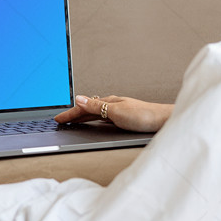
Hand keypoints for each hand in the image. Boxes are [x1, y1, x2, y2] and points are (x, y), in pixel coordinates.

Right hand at [54, 95, 172, 133]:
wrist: (163, 121)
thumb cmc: (144, 116)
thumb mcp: (116, 111)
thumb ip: (96, 106)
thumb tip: (79, 99)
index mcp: (109, 101)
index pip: (83, 107)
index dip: (70, 113)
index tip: (58, 118)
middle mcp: (113, 105)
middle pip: (88, 109)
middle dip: (73, 114)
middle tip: (61, 119)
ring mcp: (119, 111)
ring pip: (95, 113)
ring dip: (83, 116)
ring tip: (73, 119)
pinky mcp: (124, 118)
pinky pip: (103, 117)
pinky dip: (94, 119)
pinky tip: (96, 121)